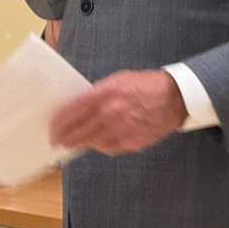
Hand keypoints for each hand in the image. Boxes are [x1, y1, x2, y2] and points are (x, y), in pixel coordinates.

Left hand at [51, 69, 187, 154]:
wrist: (175, 98)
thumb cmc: (147, 86)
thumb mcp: (120, 79)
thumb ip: (98, 92)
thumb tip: (79, 107)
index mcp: (106, 93)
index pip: (72, 111)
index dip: (59, 123)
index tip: (53, 128)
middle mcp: (111, 113)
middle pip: (78, 132)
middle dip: (65, 138)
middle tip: (58, 142)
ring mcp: (120, 130)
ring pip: (91, 143)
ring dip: (83, 142)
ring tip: (79, 141)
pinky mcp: (130, 142)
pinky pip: (108, 148)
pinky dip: (102, 144)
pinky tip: (102, 139)